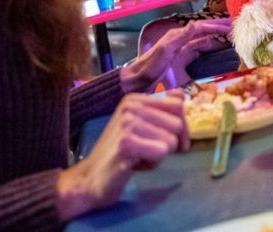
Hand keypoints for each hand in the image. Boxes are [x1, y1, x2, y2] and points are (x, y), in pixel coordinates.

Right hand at [56, 92, 188, 220]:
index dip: (182, 126)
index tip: (176, 142)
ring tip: (138, 157)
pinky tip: (135, 165)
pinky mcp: (127, 143)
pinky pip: (162, 152)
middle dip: (171, 143)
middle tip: (149, 152)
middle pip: (177, 123)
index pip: (177, 104)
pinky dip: (152, 163)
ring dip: (159, 155)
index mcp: (134, 99)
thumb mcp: (141, 126)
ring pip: (171, 140)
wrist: (90, 179)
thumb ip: (161, 110)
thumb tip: (182, 94)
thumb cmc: (120, 153)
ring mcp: (127, 123)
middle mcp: (130, 106)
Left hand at [121, 18, 232, 93]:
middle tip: (234, 28)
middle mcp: (181, 41)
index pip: (201, 28)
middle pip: (204, 33)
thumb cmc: (150, 67)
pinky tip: (217, 51)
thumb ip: (181, 36)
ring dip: (216, 39)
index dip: (215, 26)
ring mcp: (181, 52)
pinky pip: (199, 52)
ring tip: (230, 38)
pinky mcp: (181, 63)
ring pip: (203, 42)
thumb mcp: (166, 50)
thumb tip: (196, 23)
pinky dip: (210, 49)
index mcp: (177, 36)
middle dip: (218, 29)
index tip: (230, 27)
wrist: (137, 82)